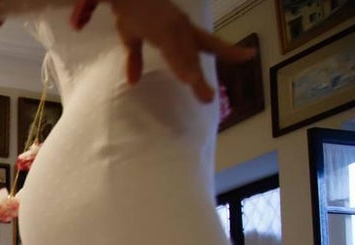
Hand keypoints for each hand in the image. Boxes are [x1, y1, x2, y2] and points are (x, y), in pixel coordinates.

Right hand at [108, 0, 254, 102]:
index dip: (229, 50)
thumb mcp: (131, 38)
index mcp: (179, 31)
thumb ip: (135, 60)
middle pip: (198, 54)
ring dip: (195, 76)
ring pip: (188, 57)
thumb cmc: (129, 11)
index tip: (250, 55)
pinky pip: (175, 52)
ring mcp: (175, 28)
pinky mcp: (163, 30)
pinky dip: (182, 66)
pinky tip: (189, 80)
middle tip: (211, 98)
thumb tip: (132, 82)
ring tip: (205, 97)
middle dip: (206, 75)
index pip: (209, 43)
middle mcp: (182, 29)